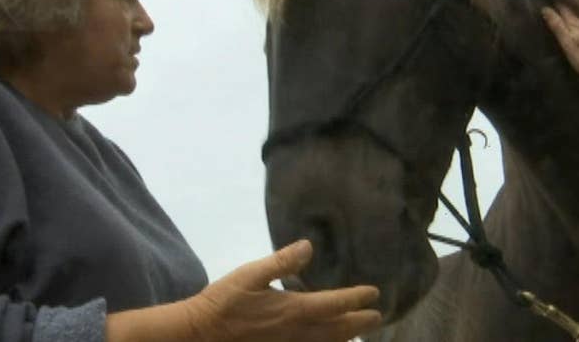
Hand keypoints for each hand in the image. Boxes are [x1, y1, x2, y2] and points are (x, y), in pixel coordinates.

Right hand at [187, 240, 380, 341]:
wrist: (200, 334)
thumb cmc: (225, 301)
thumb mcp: (250, 274)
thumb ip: (281, 262)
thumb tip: (308, 246)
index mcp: (293, 310)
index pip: (335, 304)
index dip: (357, 298)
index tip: (374, 293)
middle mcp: (297, 333)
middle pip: (338, 330)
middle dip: (359, 323)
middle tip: (377, 317)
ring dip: (346, 339)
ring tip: (359, 333)